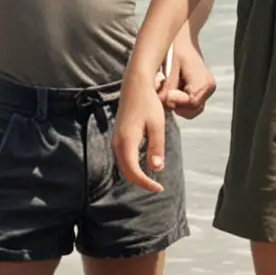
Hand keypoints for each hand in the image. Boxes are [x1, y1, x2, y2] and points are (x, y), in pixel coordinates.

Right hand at [114, 66, 167, 193]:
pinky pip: (124, 157)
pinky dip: (133, 166)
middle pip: (126, 171)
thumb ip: (156, 148)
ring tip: (151, 180)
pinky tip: (144, 166)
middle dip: (141, 182)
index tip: (159, 188)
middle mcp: (117, 143)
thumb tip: (156, 169)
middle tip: (157, 187)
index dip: (145, 183)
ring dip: (136, 175)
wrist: (135, 86)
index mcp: (127, 142)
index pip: (134, 172)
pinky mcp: (118, 136)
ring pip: (124, 165)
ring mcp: (116, 139)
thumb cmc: (148, 104)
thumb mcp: (157, 126)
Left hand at [159, 41, 215, 119]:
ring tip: (167, 89)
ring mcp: (207, 90)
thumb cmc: (175, 48)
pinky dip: (180, 101)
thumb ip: (168, 87)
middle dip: (175, 104)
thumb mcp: (170, 67)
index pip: (190, 103)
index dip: (175, 101)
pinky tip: (172, 88)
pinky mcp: (203, 90)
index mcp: (204, 82)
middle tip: (162, 92)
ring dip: (177, 103)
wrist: (183, 37)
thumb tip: (164, 102)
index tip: (163, 94)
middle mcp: (209, 88)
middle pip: (191, 110)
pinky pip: (190, 104)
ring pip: (191, 109)